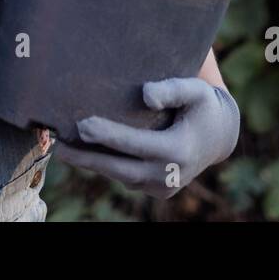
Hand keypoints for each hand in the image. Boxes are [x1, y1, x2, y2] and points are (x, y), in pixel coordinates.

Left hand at [52, 78, 240, 199]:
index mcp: (178, 151)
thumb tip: (144, 94)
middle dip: (88, 158)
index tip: (82, 125)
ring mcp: (162, 187)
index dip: (107, 135)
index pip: (135, 144)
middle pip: (120, 169)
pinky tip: (85, 152)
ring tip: (63, 147)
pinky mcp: (157, 191)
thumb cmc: (202, 106)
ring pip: (120, 176)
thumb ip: (172, 89)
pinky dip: (107, 165)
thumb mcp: (196, 90)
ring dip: (92, 163)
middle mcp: (169, 175)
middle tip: (59, 146)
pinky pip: (126, 178)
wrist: (219, 136)